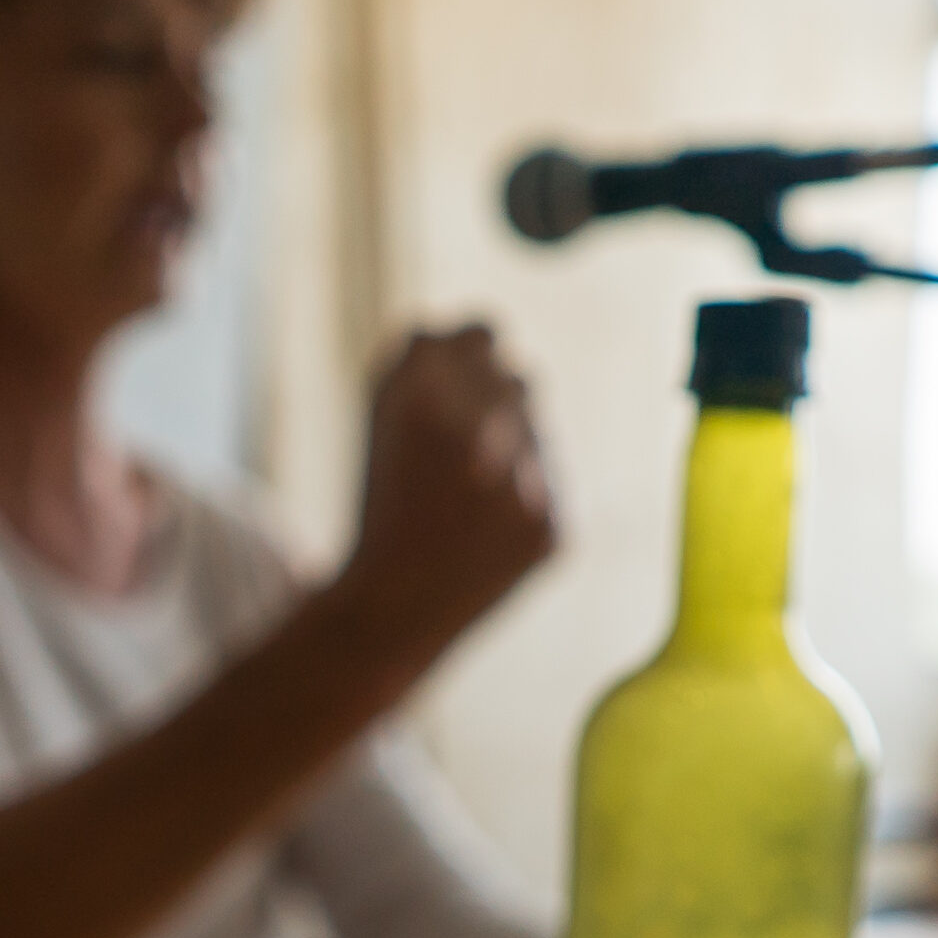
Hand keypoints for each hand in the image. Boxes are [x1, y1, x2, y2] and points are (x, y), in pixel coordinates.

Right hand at [337, 325, 555, 655]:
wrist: (395, 605)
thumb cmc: (384, 501)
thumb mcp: (379, 415)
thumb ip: (423, 355)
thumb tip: (485, 332)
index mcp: (425, 395)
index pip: (484, 333)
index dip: (472, 355)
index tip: (462, 380)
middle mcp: (481, 433)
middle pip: (520, 380)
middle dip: (493, 407)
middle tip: (459, 455)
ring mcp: (524, 484)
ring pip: (541, 432)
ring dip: (513, 452)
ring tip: (469, 497)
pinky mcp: (555, 528)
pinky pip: (557, 483)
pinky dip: (529, 500)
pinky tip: (490, 531)